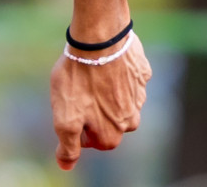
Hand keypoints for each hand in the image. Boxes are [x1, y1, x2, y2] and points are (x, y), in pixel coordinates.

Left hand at [50, 32, 151, 169]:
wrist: (98, 40)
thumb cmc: (79, 80)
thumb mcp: (64, 118)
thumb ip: (68, 146)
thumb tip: (65, 165)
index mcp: (114, 133)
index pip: (95, 141)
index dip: (78, 127)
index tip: (71, 108)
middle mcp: (132, 119)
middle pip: (109, 122)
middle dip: (94, 110)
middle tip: (79, 90)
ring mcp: (140, 94)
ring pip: (119, 101)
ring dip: (105, 92)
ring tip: (90, 75)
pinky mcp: (142, 73)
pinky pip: (128, 78)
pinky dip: (116, 73)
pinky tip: (104, 62)